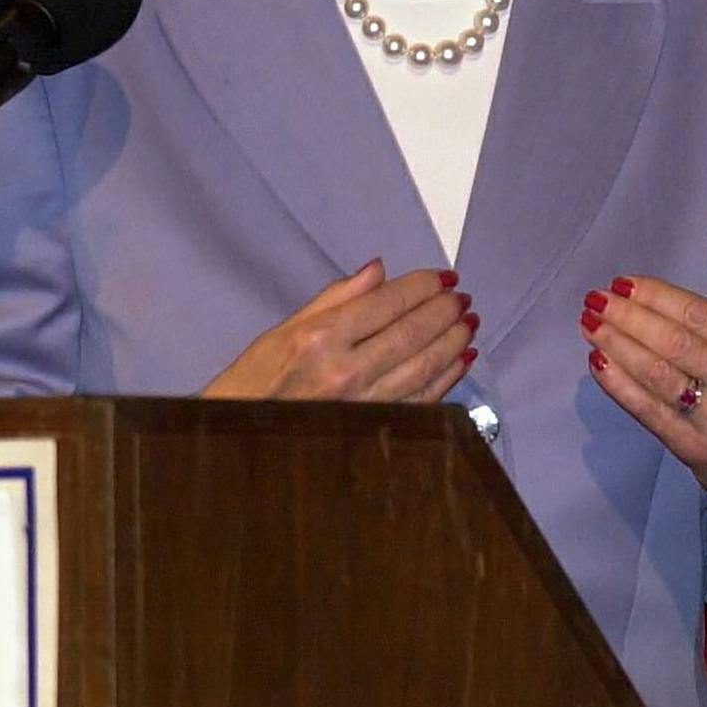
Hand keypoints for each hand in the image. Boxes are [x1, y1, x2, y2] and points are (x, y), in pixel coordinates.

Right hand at [203, 260, 476, 401]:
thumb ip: (337, 297)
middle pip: (412, 333)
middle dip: (444, 311)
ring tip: (468, 323)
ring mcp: (363, 403)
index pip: (387, 303)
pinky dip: (447, 378)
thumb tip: (378, 271)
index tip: (442, 276)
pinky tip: (460, 360)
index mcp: (321, 338)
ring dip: (453, 341)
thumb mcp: (284, 329)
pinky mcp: (373, 426)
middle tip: (461, 297)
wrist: (238, 435)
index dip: (421, 286)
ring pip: (424, 366)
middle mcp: (345, 370)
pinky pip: (422, 399)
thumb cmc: (254, 381)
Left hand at [578, 223, 706, 523]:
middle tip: (594, 300)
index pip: (699, 317)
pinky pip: (647, 410)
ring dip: (616, 346)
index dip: (656, 297)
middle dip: (628, 318)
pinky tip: (597, 361)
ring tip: (589, 324)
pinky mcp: (693, 448)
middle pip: (674, 344)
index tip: (621, 282)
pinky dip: (617, 384)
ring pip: (657, 375)